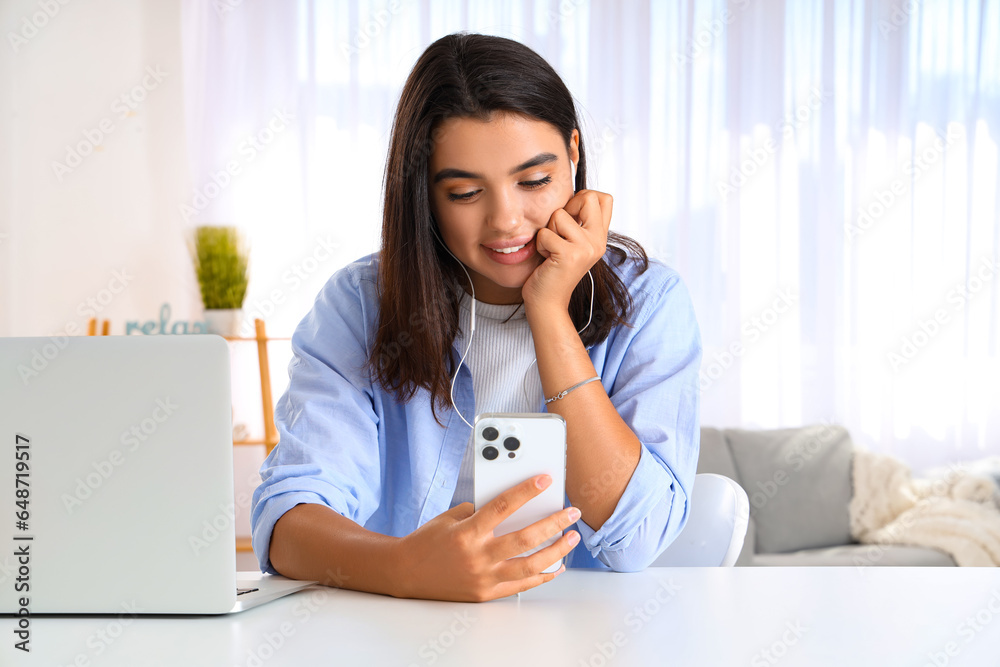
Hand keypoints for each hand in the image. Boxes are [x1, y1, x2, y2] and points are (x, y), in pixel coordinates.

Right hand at [393, 475, 581, 601]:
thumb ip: (478, 512)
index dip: (526, 491)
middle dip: (553, 524)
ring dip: (556, 551)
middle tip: (572, 512)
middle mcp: (477, 556)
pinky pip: (521, 586)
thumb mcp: (449, 518)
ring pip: (530, 566)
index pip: (503, 506)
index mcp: (467, 533)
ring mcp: (483, 578)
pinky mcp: (486, 594)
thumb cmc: (427, 542)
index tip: (546, 480)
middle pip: (525, 539)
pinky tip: (556, 566)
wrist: (405, 573)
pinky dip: (542, 576)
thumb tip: (510, 508)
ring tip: (571, 538)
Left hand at [521, 189, 612, 314]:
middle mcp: (598, 241)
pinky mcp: (569, 255)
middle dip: (566, 208)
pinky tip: (546, 259)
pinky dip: (540, 245)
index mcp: (600, 236)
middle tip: (559, 231)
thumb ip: (577, 222)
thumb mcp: (571, 243)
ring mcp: (586, 248)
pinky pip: (545, 233)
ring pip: (559, 214)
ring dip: (548, 231)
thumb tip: (570, 194)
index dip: (583, 198)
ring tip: (551, 250)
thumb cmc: (553, 270)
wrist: (548, 303)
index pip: (605, 198)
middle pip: (588, 196)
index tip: (571, 217)